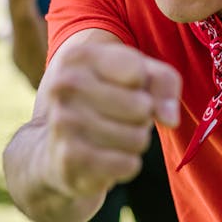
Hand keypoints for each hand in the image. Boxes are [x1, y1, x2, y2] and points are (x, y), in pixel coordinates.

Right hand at [40, 40, 180, 199]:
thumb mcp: (136, 78)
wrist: (51, 148)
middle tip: (121, 118)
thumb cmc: (104, 103)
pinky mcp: (69, 159)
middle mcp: (64, 85)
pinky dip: (128, 165)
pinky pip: (127, 164)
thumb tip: (170, 118)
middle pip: (142, 107)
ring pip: (138, 138)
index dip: (143, 86)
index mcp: (78, 56)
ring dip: (135, 142)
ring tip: (113, 137)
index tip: (126, 89)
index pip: (138, 72)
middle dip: (142, 118)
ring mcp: (63, 122)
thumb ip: (164, 82)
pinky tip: (109, 158)